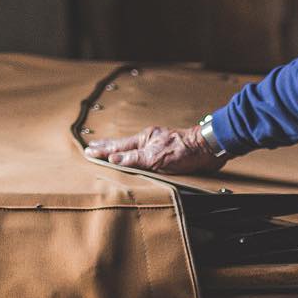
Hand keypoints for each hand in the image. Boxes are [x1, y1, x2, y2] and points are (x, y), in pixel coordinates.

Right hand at [84, 123, 222, 175]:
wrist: (209, 149)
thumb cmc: (186, 150)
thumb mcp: (156, 157)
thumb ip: (134, 158)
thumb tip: (113, 158)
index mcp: (144, 139)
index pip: (118, 147)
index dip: (102, 150)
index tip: (88, 151)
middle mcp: (150, 141)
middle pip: (123, 145)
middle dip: (107, 146)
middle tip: (92, 146)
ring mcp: (158, 145)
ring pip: (134, 149)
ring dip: (120, 150)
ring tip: (109, 150)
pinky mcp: (168, 153)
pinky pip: (145, 154)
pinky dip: (135, 155)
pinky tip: (136, 157)